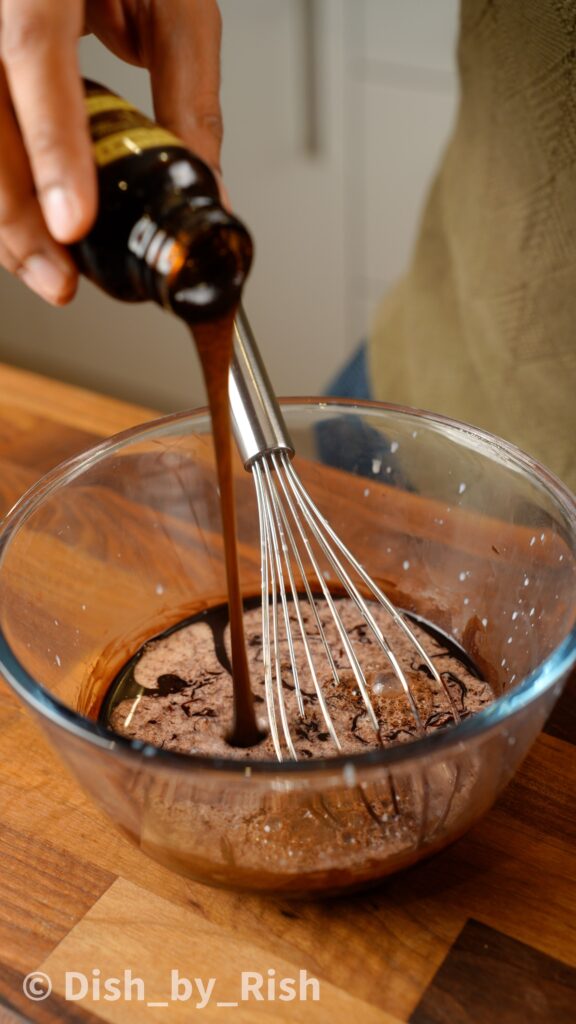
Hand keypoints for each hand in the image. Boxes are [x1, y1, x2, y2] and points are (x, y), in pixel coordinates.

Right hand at [0, 0, 222, 304]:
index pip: (33, 49)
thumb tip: (208, 187)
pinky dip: (4, 187)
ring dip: (3, 215)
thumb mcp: (175, 2)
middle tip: (59, 277)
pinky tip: (27, 225)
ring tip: (48, 268)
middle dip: (15, 214)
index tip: (73, 225)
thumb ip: (189, 93)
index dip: (53, 146)